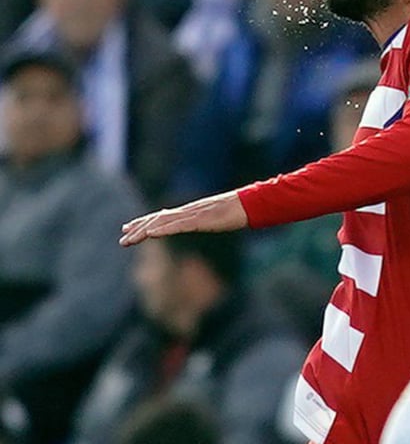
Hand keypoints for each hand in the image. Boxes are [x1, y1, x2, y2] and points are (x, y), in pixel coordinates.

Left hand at [119, 191, 248, 245]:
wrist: (253, 203)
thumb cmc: (241, 210)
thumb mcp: (221, 218)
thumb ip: (210, 220)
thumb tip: (208, 224)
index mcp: (192, 211)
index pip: (163, 216)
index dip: (145, 222)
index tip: (130, 228)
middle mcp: (188, 211)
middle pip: (158, 219)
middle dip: (138, 228)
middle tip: (122, 238)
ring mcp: (193, 214)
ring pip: (163, 223)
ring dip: (143, 231)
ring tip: (128, 239)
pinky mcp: (200, 219)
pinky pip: (178, 225)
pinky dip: (163, 229)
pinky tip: (151, 234)